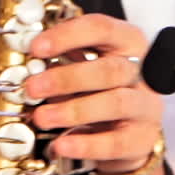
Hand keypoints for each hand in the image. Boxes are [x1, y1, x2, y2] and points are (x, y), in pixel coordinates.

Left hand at [24, 13, 163, 173]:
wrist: (126, 134)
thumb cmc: (100, 93)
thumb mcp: (83, 68)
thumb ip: (62, 62)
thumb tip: (29, 66)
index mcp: (126, 42)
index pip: (101, 29)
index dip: (67, 36)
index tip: (36, 48)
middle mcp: (141, 72)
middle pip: (109, 69)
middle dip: (66, 78)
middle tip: (33, 88)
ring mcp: (145, 106)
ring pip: (115, 103)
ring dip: (73, 111)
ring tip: (42, 118)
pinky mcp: (142, 138)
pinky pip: (116, 142)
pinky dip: (86, 145)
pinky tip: (62, 145)